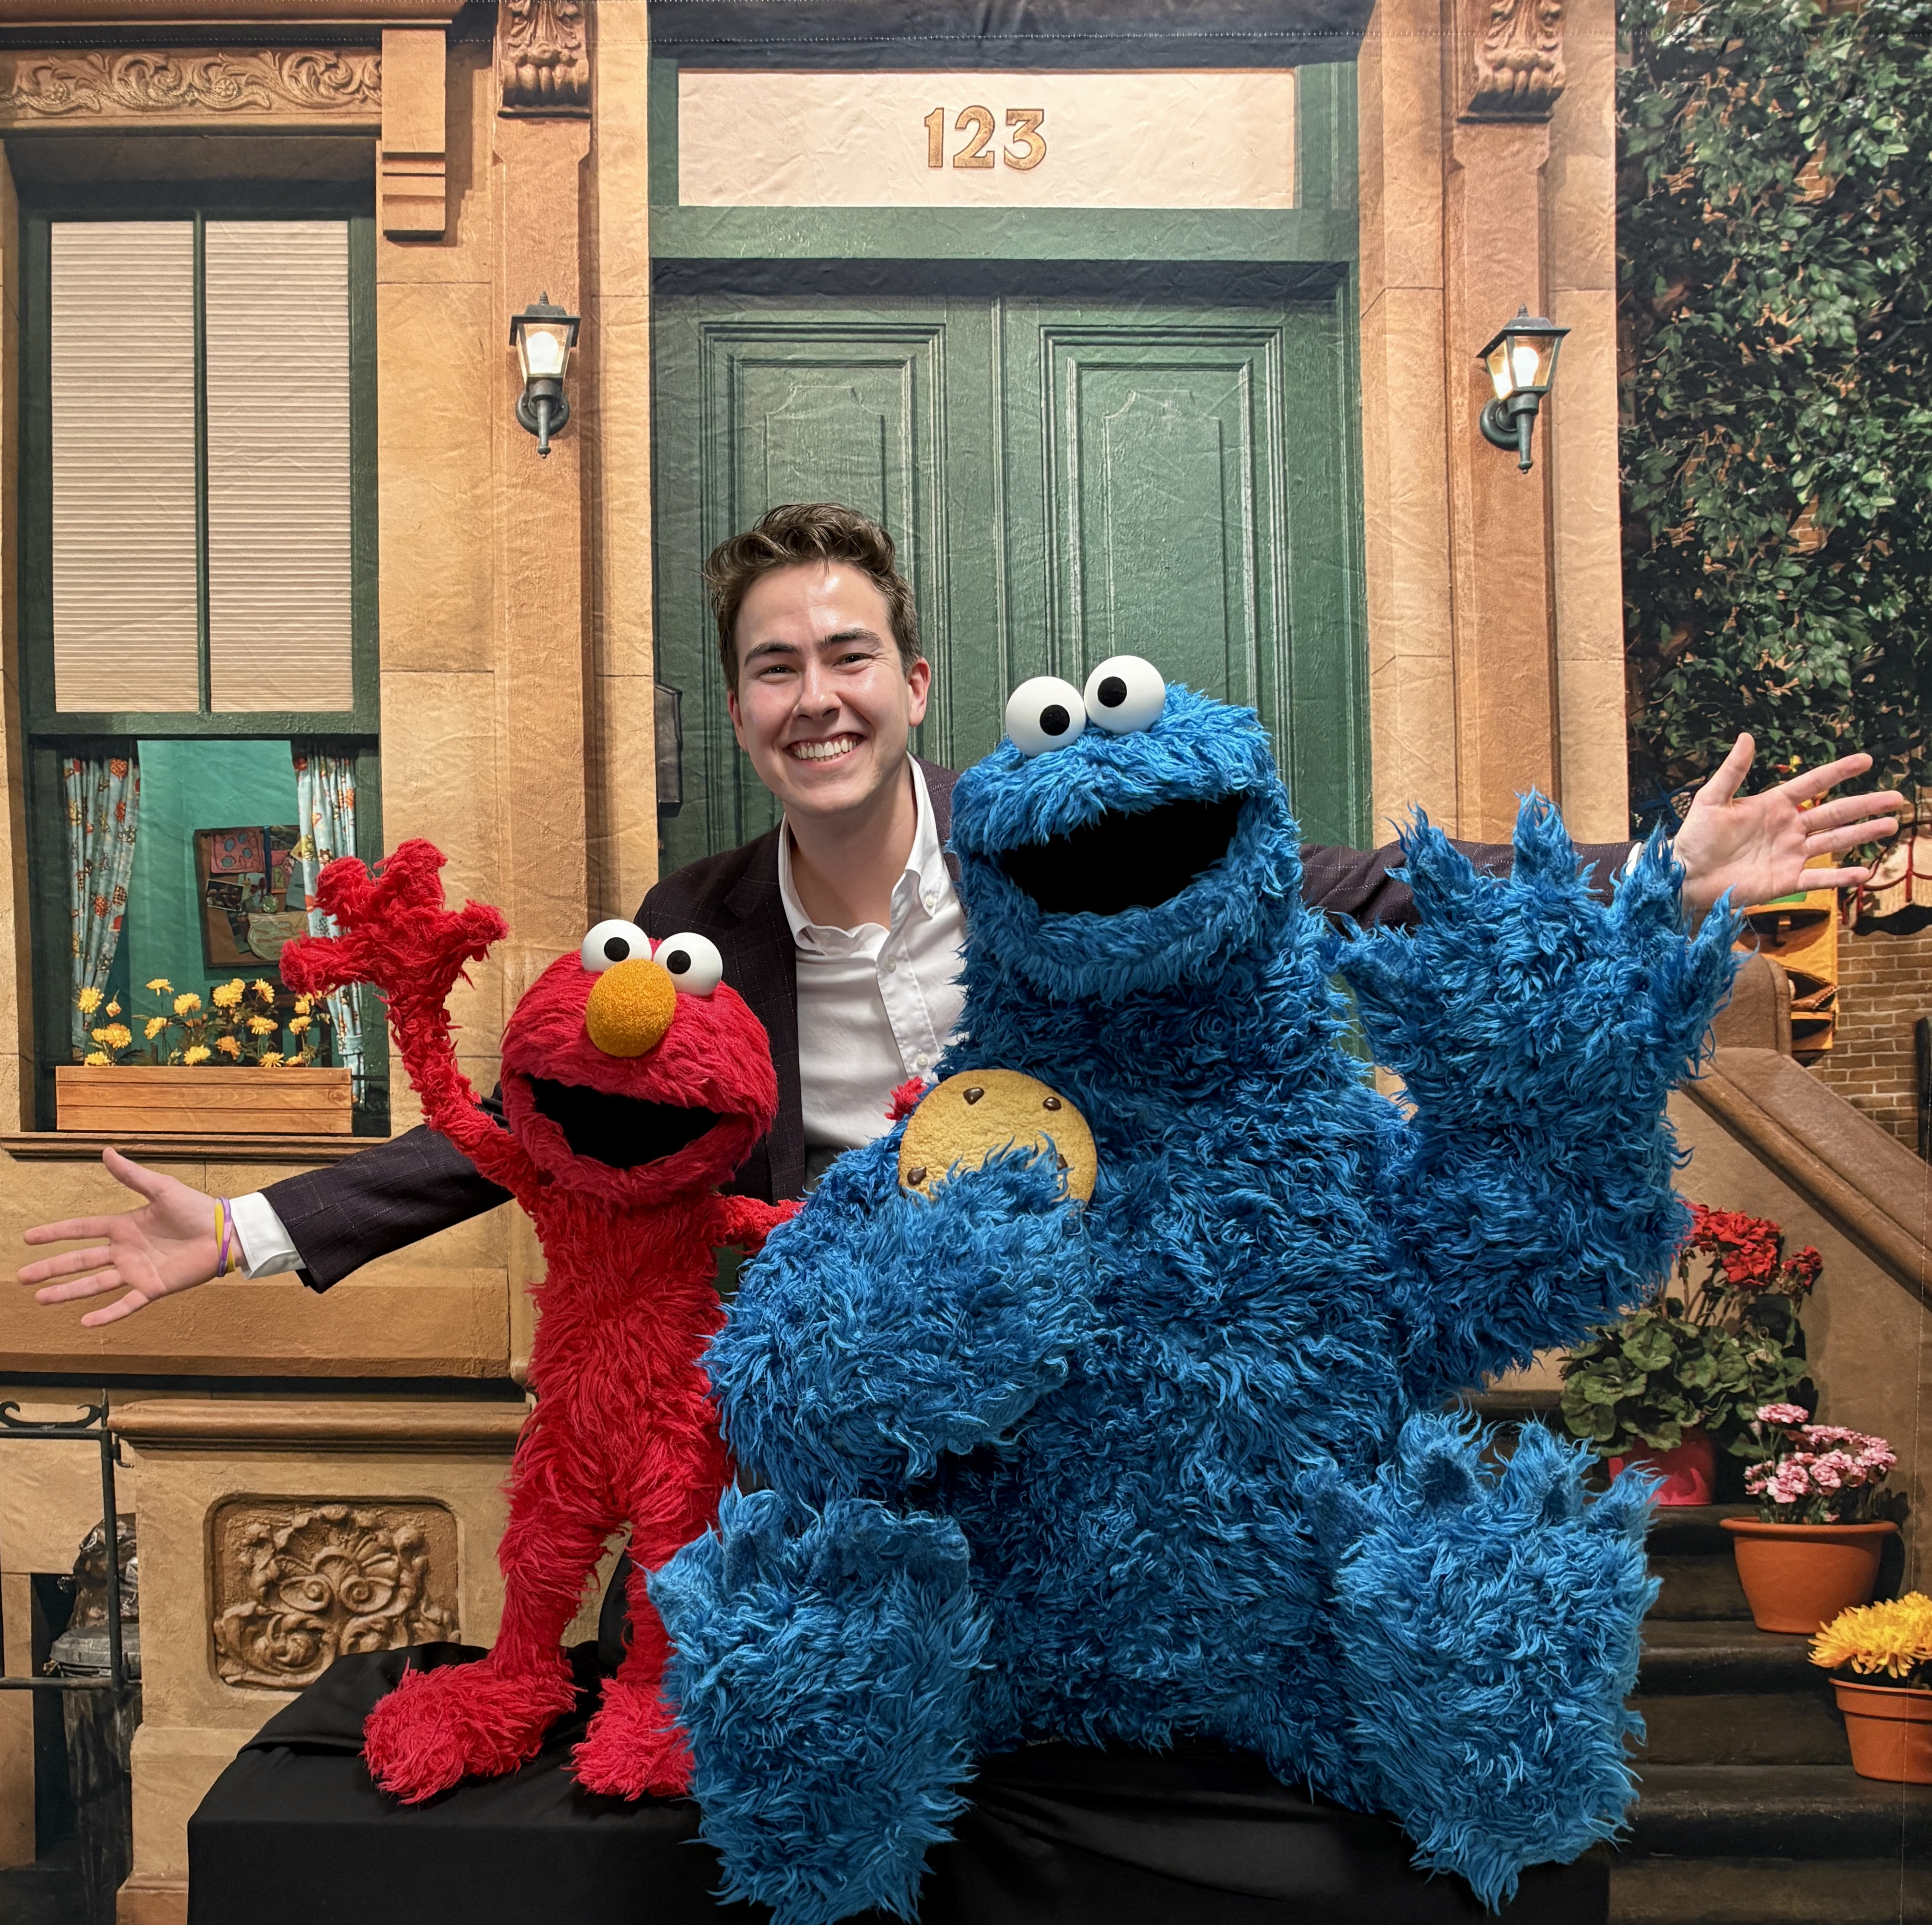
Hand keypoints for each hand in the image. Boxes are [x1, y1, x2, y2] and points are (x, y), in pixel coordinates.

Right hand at [17, 1149, 222, 1325]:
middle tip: (22, 1277)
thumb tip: (106, 1151)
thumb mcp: (161, 1188)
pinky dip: (107, 1313)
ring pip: (94, 1283)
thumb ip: (132, 1175)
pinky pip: (126, 1303)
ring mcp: (137, 1271)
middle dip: (51, 1268)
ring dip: (67, 1291)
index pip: (81, 1230)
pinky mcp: (153, 1287)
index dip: (55, 1233)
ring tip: (41, 1298)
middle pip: (79, 1260)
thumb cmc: (196, 1208)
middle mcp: (125, 1251)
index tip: (28, 1237)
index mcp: (124, 1226)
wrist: (224, 1232)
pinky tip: (85, 1322)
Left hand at [1673, 735, 1903, 919]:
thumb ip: (1733, 771)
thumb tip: (1746, 736)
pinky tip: (1863, 871)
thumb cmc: (1695, 837)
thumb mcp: (1711, 799)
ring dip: (1862, 833)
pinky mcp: (1786, 879)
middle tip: (1896, 797)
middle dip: (1865, 804)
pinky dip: (1840, 876)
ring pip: (1834, 841)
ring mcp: (1790, 854)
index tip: (1866, 760)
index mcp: (1773, 805)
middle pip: (1834, 812)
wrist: (1685, 875)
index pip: (1813, 784)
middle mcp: (1788, 828)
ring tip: (1891, 825)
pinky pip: (1819, 876)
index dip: (1838, 772)